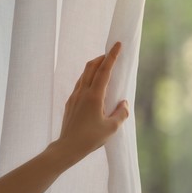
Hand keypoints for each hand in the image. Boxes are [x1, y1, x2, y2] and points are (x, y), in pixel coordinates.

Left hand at [56, 42, 128, 160]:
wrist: (67, 148)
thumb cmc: (90, 139)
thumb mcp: (112, 128)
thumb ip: (121, 113)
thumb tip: (124, 103)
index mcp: (94, 96)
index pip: (104, 70)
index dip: (112, 56)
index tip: (117, 44)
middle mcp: (83, 92)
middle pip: (91, 67)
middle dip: (102, 57)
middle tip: (111, 53)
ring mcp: (74, 96)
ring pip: (84, 74)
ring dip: (94, 66)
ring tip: (104, 66)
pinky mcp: (70, 102)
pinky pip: (80, 83)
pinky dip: (89, 77)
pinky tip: (94, 85)